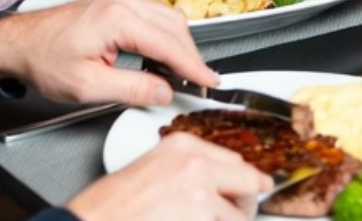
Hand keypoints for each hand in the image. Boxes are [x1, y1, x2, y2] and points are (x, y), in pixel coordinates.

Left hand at [0, 0, 216, 106]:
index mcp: (118, 17)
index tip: (210, 80)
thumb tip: (164, 91)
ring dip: (181, 43)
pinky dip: (167, 34)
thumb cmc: (44, 60)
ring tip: (186, 71)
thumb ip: (131, 88)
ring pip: (168, 16)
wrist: (17, 42)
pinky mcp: (117, 0)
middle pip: (175, 24)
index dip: (193, 65)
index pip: (169, 43)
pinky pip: (154, 13)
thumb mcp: (87, 85)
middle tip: (201, 80)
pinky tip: (165, 54)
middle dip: (191, 54)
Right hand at [67, 131, 268, 220]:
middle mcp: (196, 167)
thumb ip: (184, 169)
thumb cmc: (109, 206)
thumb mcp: (149, 169)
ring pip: (238, 217)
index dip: (245, 179)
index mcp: (182, 147)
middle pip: (248, 182)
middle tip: (242, 212)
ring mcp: (200, 198)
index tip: (252, 185)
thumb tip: (212, 183)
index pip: (234, 160)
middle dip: (247, 202)